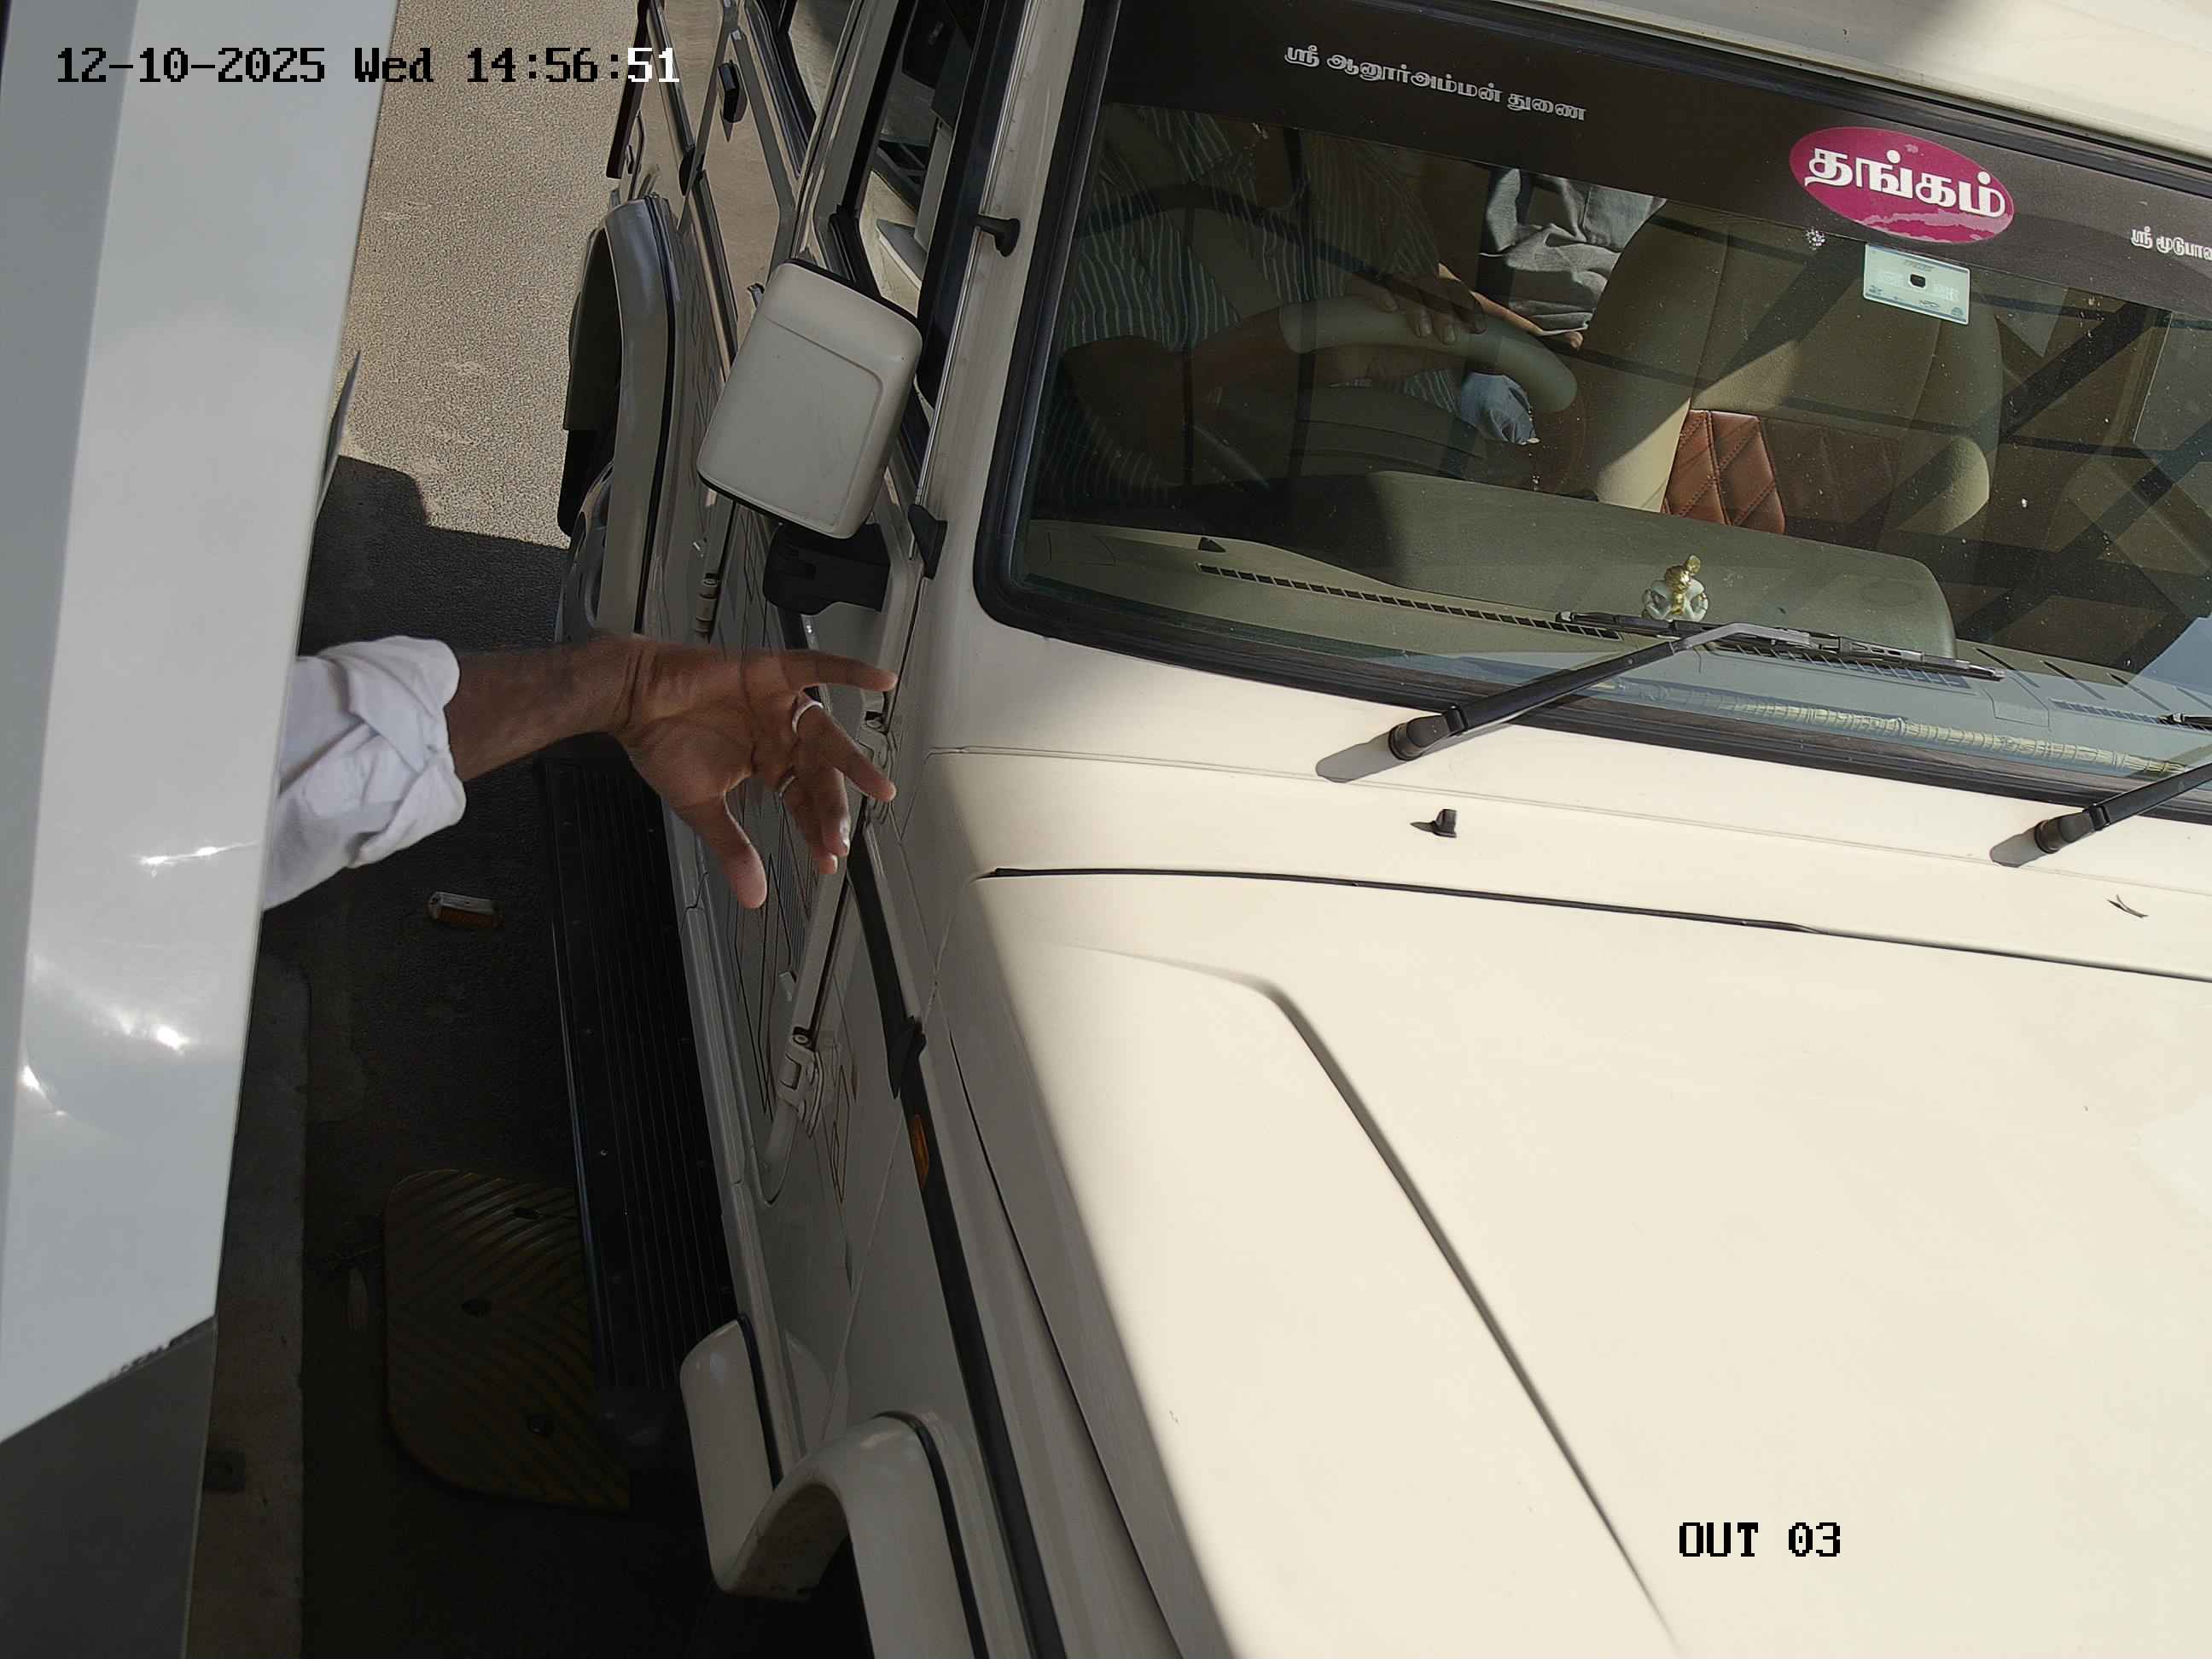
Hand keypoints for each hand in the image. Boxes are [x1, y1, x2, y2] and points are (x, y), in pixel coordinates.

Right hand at [612, 642, 896, 907]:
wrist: (630, 699)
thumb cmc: (661, 743)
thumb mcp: (702, 806)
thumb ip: (732, 847)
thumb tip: (753, 897)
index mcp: (768, 762)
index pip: (803, 800)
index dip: (816, 829)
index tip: (829, 860)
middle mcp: (779, 733)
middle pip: (818, 773)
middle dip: (831, 808)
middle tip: (841, 839)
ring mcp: (778, 702)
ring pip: (825, 732)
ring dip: (852, 760)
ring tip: (878, 786)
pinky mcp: (770, 671)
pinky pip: (817, 667)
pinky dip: (850, 671)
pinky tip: (882, 681)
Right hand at [1317, 271, 1528, 382]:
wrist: (1347, 365)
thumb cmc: (1385, 356)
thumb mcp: (1423, 358)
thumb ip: (1449, 352)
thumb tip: (1483, 356)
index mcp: (1427, 299)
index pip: (1453, 291)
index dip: (1468, 306)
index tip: (1478, 329)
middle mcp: (1408, 287)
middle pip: (1433, 284)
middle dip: (1445, 310)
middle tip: (1447, 337)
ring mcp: (1382, 285)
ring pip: (1405, 282)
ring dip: (1418, 306)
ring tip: (1420, 331)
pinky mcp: (1354, 290)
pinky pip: (1366, 282)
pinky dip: (1379, 292)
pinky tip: (1389, 308)